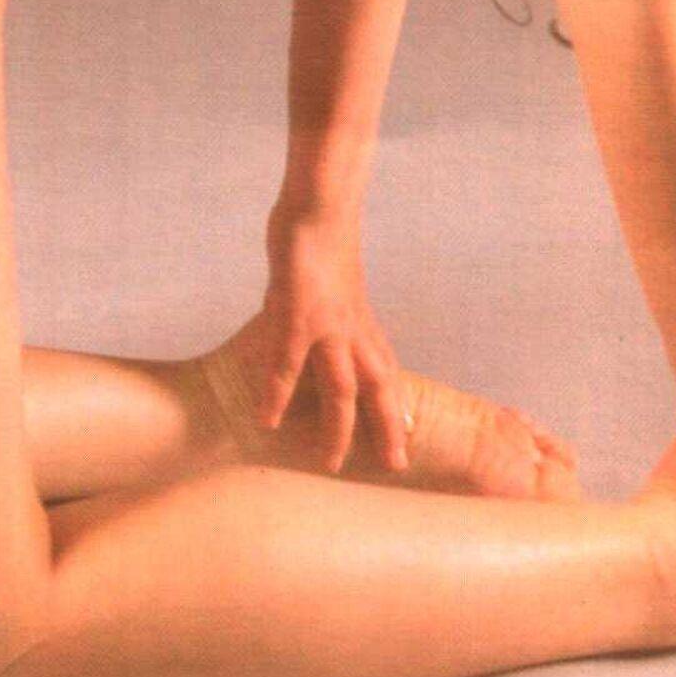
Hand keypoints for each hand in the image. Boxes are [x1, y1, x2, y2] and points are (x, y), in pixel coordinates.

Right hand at [252, 214, 410, 473]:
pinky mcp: (297, 316)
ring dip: (338, 428)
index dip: (398, 407)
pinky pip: (287, 364)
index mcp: (362, 325)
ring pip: (341, 388)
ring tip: (331, 463)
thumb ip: (333, 317)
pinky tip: (266, 420)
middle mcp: (353, 330)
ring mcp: (327, 326)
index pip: (387, 373)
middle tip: (395, 466)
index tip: (410, 438)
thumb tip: (320, 337)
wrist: (318, 210)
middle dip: (387, 428)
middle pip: (378, 389)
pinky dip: (277, 394)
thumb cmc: (321, 249)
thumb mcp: (335, 289)